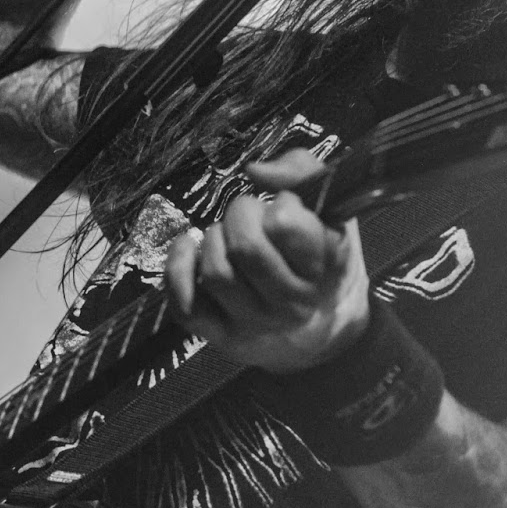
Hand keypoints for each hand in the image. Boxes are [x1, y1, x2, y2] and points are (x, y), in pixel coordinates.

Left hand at [165, 149, 369, 374]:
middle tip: (250, 215)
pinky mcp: (220, 336)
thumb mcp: (327, 208)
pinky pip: (185, 305)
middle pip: (245, 248)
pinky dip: (179, 268)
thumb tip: (254, 170)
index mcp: (324, 268)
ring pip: (216, 273)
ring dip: (214, 240)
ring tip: (228, 236)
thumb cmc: (316, 251)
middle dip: (240, 215)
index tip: (283, 205)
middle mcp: (293, 304)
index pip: (286, 226)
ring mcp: (255, 324)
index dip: (281, 202)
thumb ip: (301, 171)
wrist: (319, 321)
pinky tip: (192, 248)